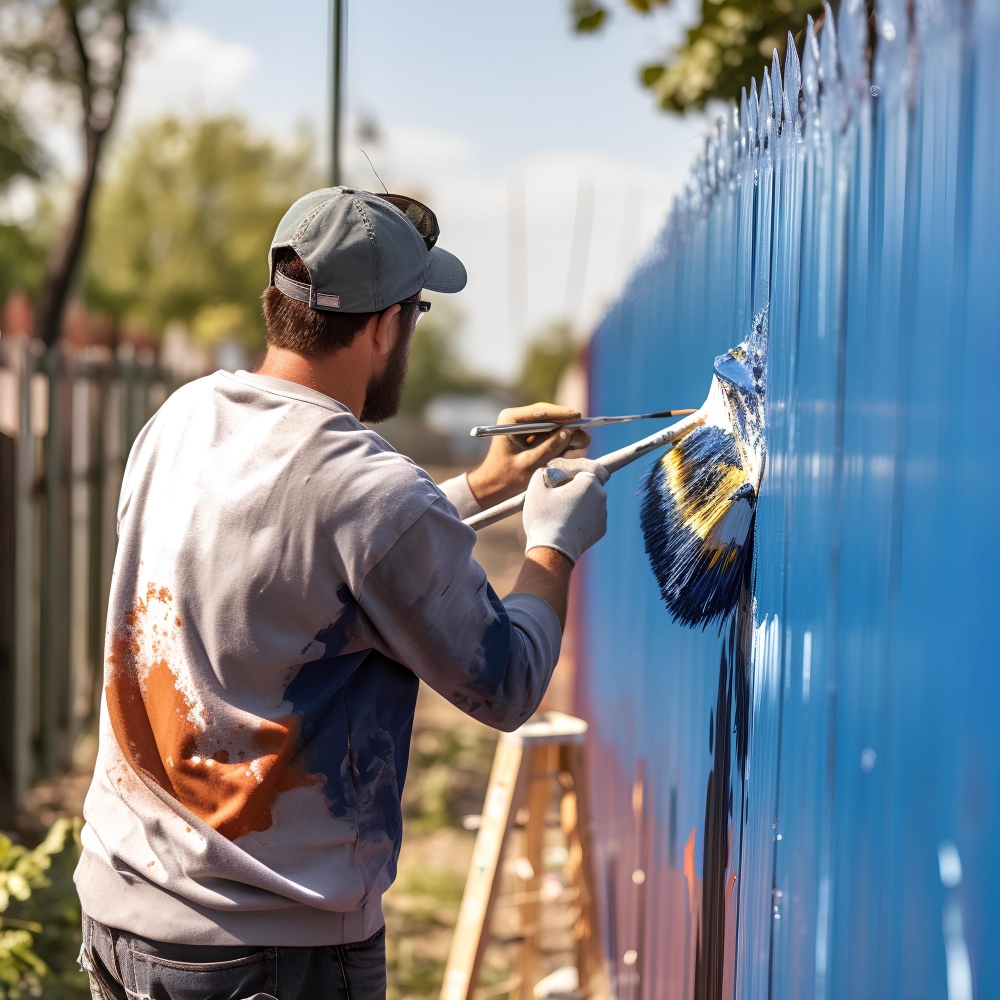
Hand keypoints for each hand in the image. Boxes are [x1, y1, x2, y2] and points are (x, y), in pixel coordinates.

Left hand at [466, 403, 590, 507]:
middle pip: (551, 416)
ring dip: (567, 436)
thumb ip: (548, 448)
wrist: (494, 487)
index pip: (540, 412)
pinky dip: (562, 443)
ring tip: (575, 448)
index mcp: (511, 419)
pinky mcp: (535, 436)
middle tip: (582, 436)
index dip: (561, 414)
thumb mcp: (528, 464)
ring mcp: (528, 427)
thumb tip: (568, 432)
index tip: (577, 417)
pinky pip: (554, 436)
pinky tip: (566, 453)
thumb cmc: (505, 477)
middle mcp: (520, 419)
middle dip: (567, 426)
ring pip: (555, 426)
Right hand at [522, 459, 608, 564]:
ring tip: (559, 510)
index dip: (572, 469)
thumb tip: (550, 471)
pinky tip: (566, 523)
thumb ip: (544, 471)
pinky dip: (581, 517)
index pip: (586, 466)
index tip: (559, 475)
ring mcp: (603, 514)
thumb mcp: (536, 487)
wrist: (553, 551)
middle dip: (575, 485)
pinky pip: (590, 517)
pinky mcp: (601, 529)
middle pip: (588, 483)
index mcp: (589, 481)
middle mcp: (601, 495)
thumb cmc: (544, 517)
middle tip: (557, 492)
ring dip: (578, 501)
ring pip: (590, 500)